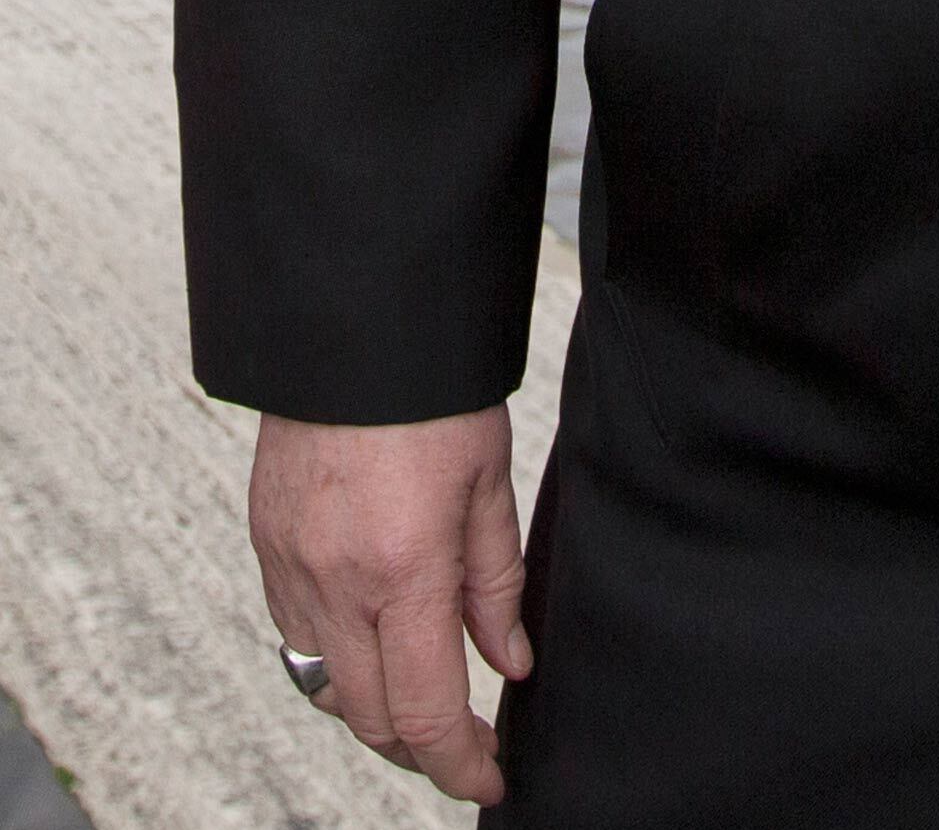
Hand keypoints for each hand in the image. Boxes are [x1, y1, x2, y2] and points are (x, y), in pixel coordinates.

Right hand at [249, 405, 530, 805]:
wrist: (351, 326)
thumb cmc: (432, 392)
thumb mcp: (488, 481)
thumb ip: (497, 582)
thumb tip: (510, 664)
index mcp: (402, 570)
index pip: (424, 711)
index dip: (459, 762)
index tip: (489, 775)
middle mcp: (335, 583)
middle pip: (371, 717)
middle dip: (420, 747)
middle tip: (464, 742)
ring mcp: (291, 567)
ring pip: (326, 685)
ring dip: (374, 708)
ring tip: (422, 695)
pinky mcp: (265, 545)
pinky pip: (295, 633)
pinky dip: (335, 657)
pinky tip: (372, 638)